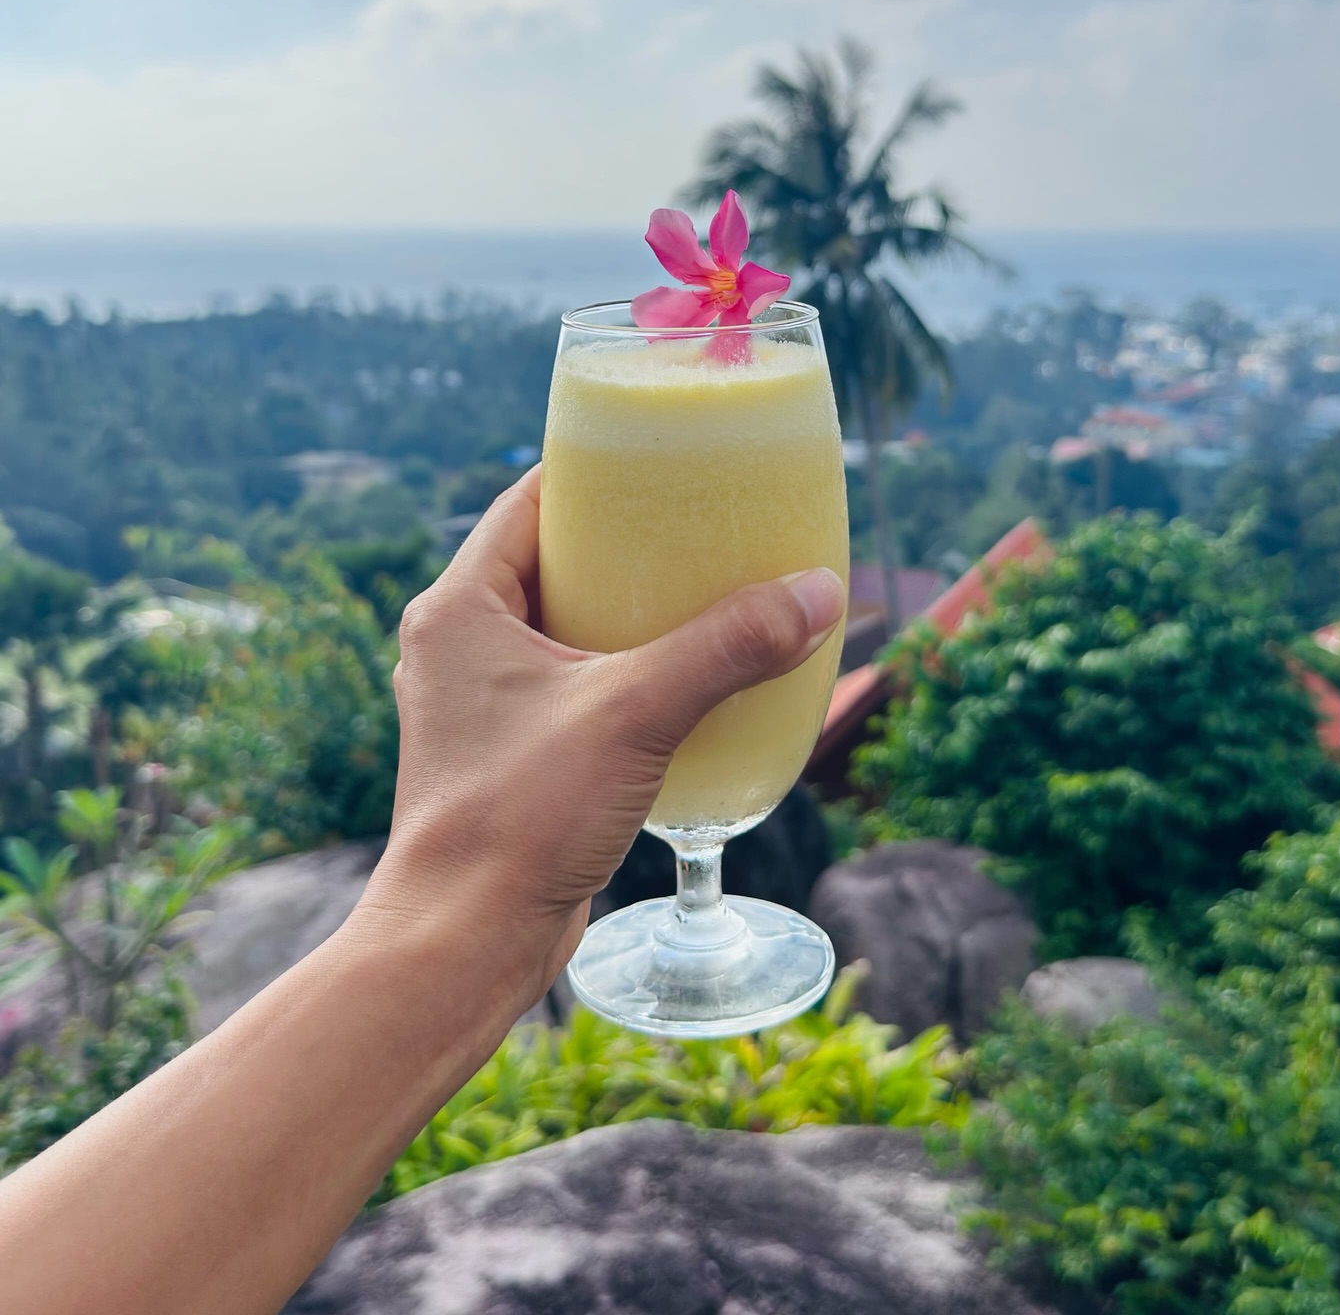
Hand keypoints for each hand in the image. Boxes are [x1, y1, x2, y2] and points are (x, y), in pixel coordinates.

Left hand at [356, 468, 845, 1021]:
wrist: (464, 942)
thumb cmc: (522, 815)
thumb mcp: (635, 712)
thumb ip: (727, 647)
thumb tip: (819, 592)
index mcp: (458, 606)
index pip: (532, 500)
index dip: (600, 472)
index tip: (671, 460)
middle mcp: (457, 643)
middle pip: (554, 560)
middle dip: (631, 544)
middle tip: (708, 529)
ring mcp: (478, 702)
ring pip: (565, 627)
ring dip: (631, 613)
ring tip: (709, 597)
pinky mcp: (506, 754)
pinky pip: (572, 685)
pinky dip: (623, 672)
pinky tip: (684, 682)